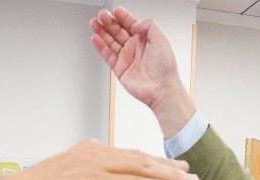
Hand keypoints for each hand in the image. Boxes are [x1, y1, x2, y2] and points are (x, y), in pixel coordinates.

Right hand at [91, 8, 194, 136]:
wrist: (161, 89)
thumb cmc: (165, 68)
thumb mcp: (161, 38)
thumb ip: (149, 25)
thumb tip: (136, 24)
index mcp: (145, 39)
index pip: (130, 24)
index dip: (122, 17)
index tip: (115, 11)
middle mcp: (135, 48)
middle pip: (118, 31)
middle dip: (109, 22)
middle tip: (101, 15)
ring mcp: (127, 58)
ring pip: (111, 41)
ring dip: (102, 32)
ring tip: (94, 23)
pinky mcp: (120, 69)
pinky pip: (108, 55)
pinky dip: (100, 46)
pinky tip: (96, 38)